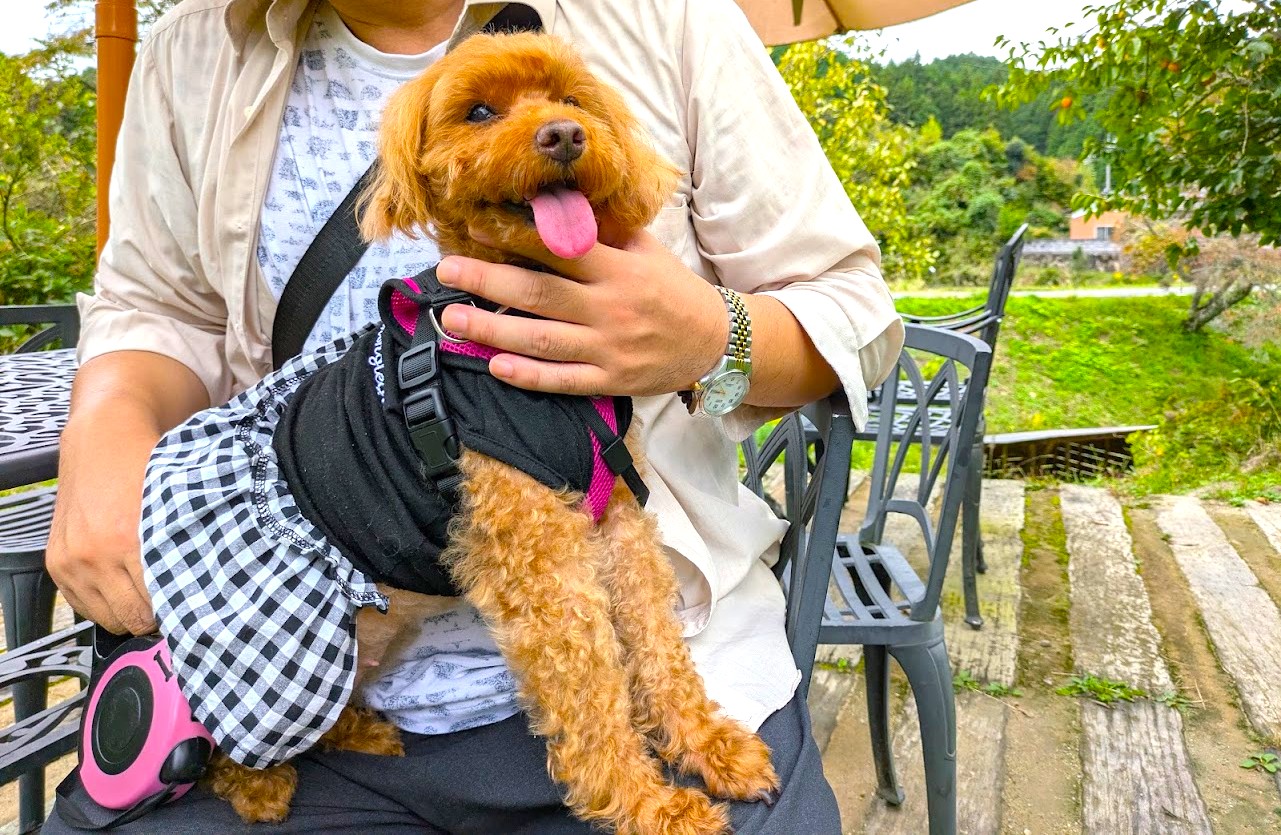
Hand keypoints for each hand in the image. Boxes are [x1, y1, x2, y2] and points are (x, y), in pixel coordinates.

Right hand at [45, 351, 207, 635]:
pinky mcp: (57, 563)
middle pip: (135, 618)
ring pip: (110, 618)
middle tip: (176, 600)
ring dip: (130, 611)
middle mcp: (97, 554)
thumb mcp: (180, 501)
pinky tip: (123, 585)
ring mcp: (73, 561)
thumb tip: (215, 584)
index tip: (195, 604)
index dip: (182, 607)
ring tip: (150, 592)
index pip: (161, 604)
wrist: (103, 437)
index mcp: (130, 539)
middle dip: (158, 614)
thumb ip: (193, 541)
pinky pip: (83, 607)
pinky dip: (104, 604)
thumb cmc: (150, 466)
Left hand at [435, 223, 727, 396]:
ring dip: (493, 330)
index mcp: (619, 270)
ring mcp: (609, 349)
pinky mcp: (610, 381)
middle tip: (445, 272)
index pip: (560, 249)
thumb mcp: (647, 250)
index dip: (516, 237)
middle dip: (487, 282)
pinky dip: (528, 376)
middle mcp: (610, 308)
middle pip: (540, 293)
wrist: (715, 341)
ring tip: (453, 321)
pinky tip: (495, 367)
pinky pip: (563, 381)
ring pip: (542, 340)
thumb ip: (604, 233)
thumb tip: (554, 206)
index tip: (476, 227)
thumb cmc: (673, 289)